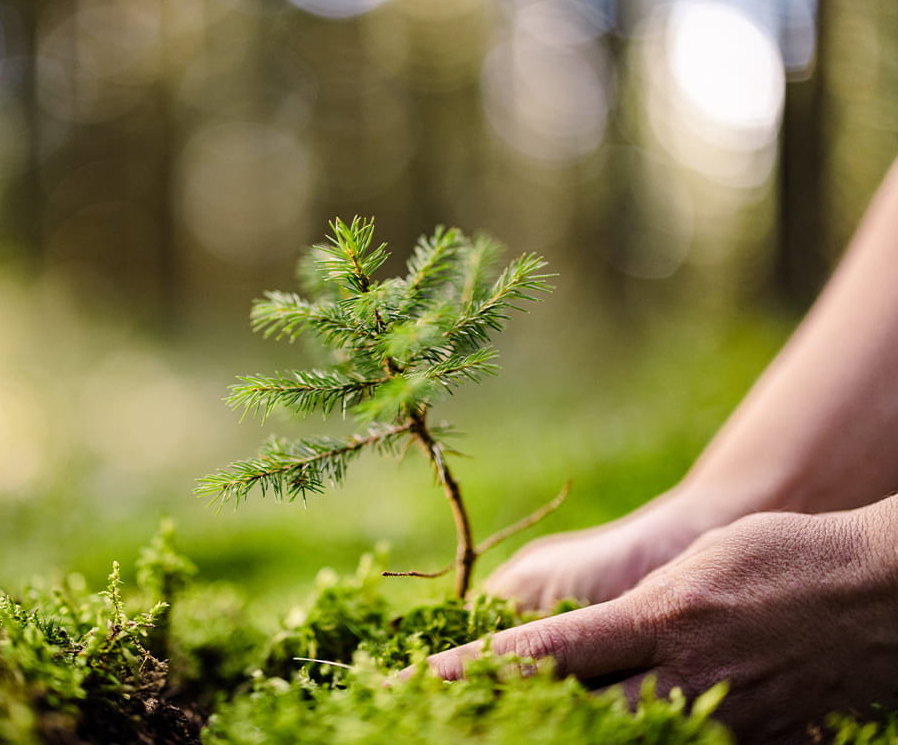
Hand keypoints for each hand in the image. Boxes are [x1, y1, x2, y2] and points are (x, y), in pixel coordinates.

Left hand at [416, 495, 897, 743]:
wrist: (883, 591)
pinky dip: (651, 743)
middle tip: (461, 722)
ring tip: (528, 728)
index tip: (429, 679)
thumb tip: (590, 643)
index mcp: (659, 619)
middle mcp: (683, 679)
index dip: (481, 671)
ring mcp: (725, 724)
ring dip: (578, 736)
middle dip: (517, 722)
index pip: (549, 653)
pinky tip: (630, 733)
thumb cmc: (784, 556)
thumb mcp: (697, 566)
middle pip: (576, 717)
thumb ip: (638, 611)